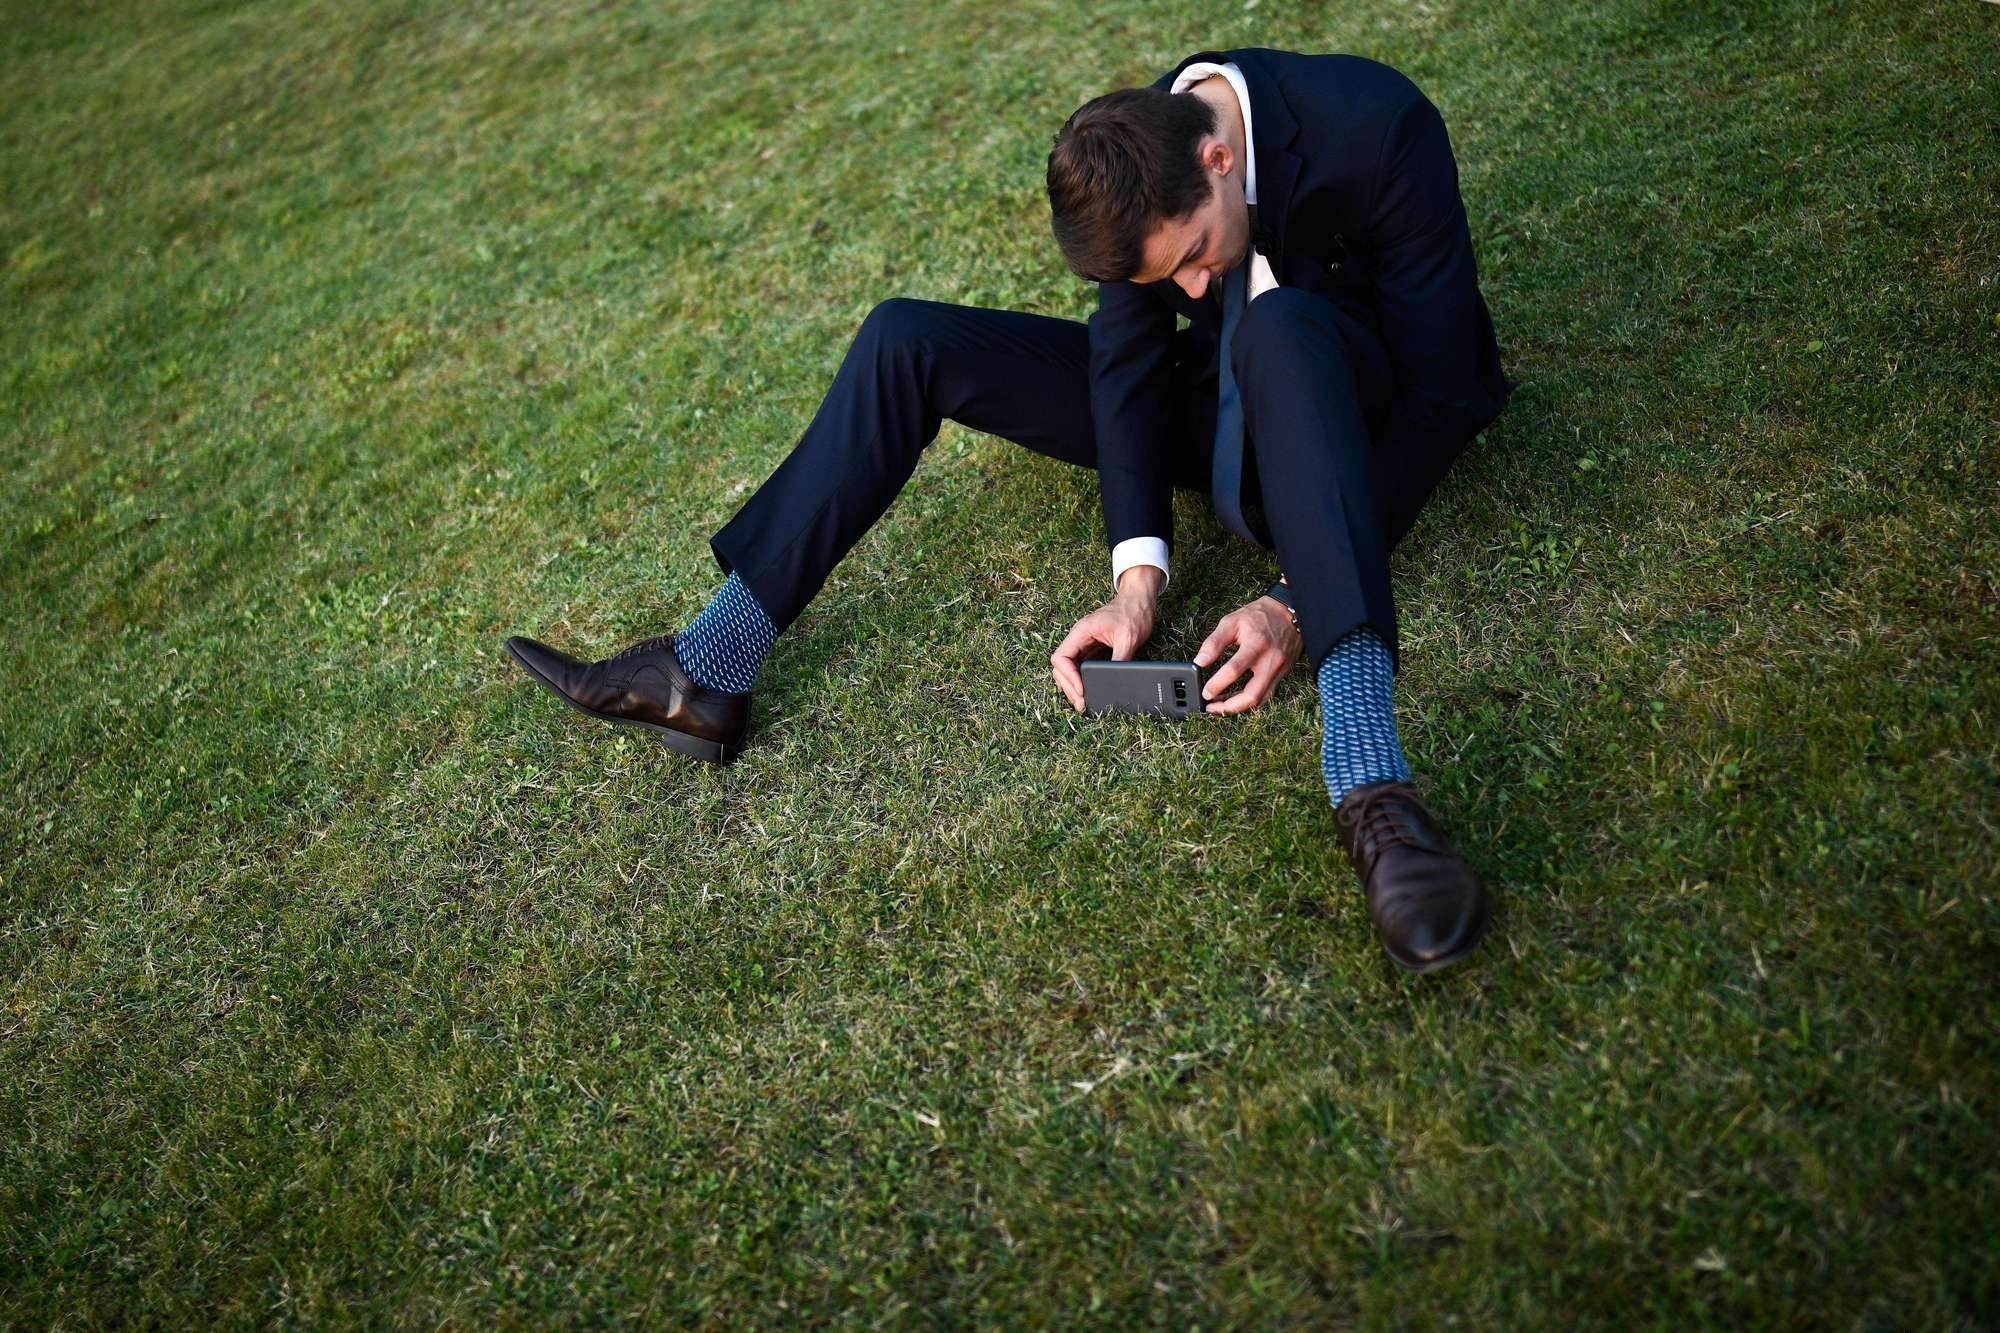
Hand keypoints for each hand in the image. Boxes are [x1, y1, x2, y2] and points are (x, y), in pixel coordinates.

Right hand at [1051, 588, 1156, 713]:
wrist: (1140, 600)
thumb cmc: (1133, 612)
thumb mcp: (1128, 638)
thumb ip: (1119, 660)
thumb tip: (1115, 682)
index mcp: (1081, 632)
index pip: (1061, 658)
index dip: (1068, 677)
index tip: (1081, 690)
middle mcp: (1079, 638)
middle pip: (1061, 668)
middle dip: (1070, 687)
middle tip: (1081, 704)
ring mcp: (1085, 644)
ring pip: (1069, 669)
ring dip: (1073, 686)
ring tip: (1083, 702)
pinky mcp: (1093, 649)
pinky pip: (1081, 667)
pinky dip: (1082, 681)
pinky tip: (1088, 691)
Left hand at [1193, 596, 1301, 714]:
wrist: (1288, 613)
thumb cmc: (1259, 616)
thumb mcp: (1232, 621)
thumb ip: (1214, 642)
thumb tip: (1199, 662)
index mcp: (1256, 645)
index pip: (1234, 670)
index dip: (1217, 684)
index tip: (1205, 692)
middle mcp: (1270, 661)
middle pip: (1252, 695)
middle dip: (1229, 707)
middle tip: (1211, 707)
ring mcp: (1279, 670)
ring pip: (1260, 699)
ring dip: (1238, 707)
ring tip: (1220, 705)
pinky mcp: (1282, 675)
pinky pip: (1265, 694)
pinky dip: (1248, 700)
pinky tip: (1235, 698)